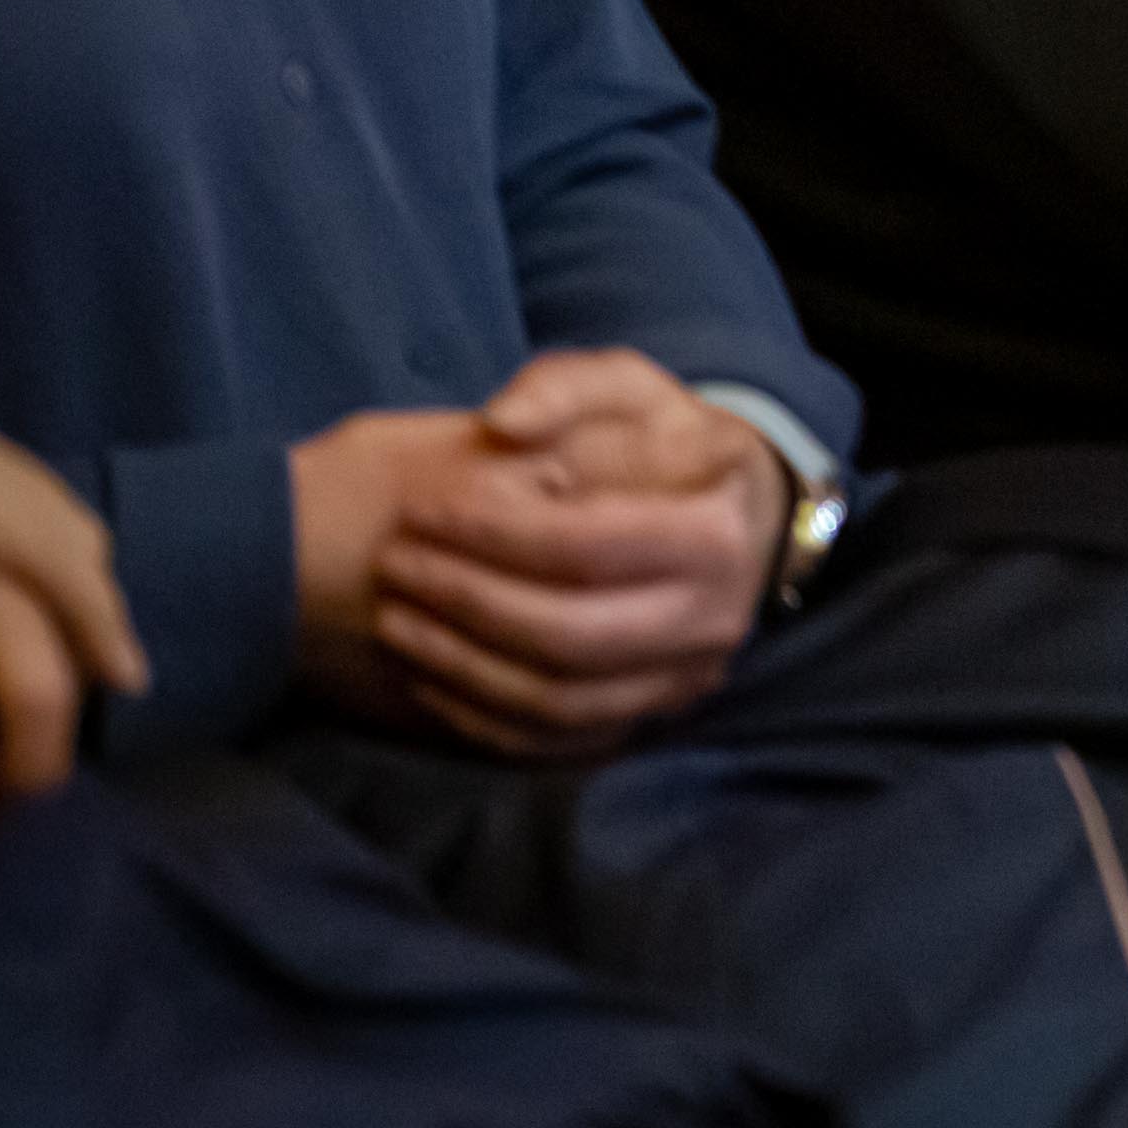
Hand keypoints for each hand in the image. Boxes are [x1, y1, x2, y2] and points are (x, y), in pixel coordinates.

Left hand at [363, 354, 780, 756]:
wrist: (733, 516)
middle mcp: (712, 618)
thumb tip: (499, 427)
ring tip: (395, 616)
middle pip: (568, 632)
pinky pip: (554, 741)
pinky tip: (426, 674)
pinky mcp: (649, 719)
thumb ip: (564, 386)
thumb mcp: (631, 388)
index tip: (419, 509)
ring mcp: (684, 679)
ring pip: (557, 699)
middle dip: (464, 601)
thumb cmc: (666, 444)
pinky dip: (480, 715)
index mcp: (715, 531)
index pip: (588, 545)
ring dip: (460, 665)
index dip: (492, 532)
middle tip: (394, 565)